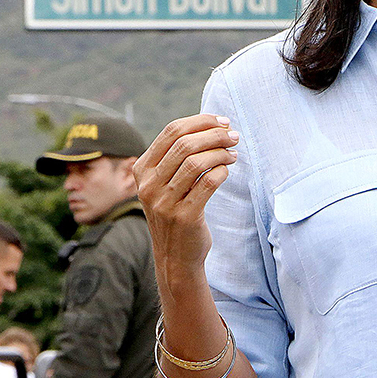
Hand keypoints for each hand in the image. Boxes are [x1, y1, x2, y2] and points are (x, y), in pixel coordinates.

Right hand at [132, 115, 238, 275]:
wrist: (175, 256)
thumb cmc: (176, 211)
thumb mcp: (165, 183)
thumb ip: (177, 156)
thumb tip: (212, 124)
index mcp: (142, 169)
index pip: (172, 131)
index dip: (201, 121)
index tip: (222, 121)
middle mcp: (148, 185)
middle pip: (185, 144)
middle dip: (215, 134)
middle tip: (233, 136)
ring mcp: (164, 201)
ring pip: (197, 162)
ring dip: (221, 152)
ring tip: (233, 153)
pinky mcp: (183, 216)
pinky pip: (208, 182)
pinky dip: (222, 171)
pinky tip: (227, 170)